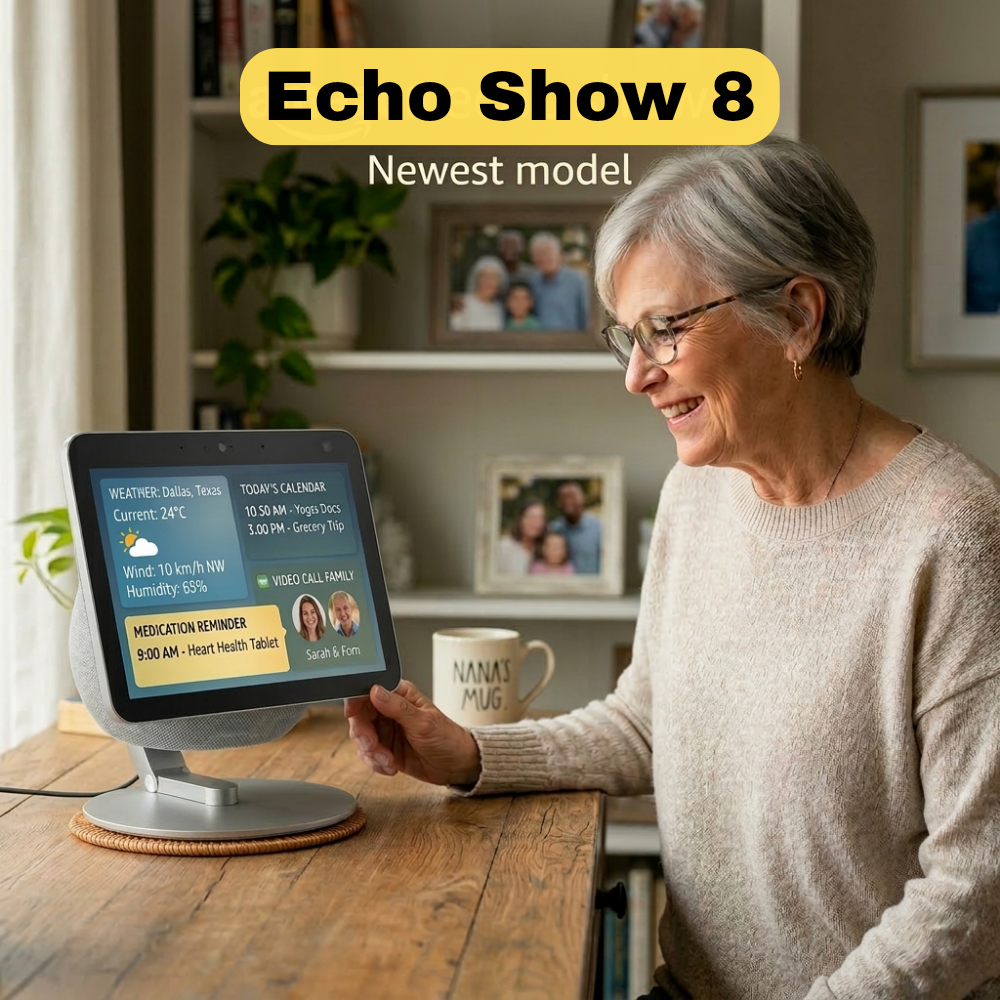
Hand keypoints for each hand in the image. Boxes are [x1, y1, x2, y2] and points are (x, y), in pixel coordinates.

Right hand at [345, 680, 481, 785]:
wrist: (456, 765)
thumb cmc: (446, 737)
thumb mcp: (424, 722)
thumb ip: (397, 707)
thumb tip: (374, 691)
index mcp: (399, 694)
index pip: (368, 690)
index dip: (356, 701)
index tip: (352, 714)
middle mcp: (389, 710)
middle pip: (359, 716)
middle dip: (364, 734)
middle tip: (374, 746)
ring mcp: (386, 729)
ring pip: (361, 737)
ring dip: (371, 752)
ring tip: (389, 762)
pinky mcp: (385, 748)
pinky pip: (368, 754)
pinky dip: (375, 763)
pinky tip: (391, 767)